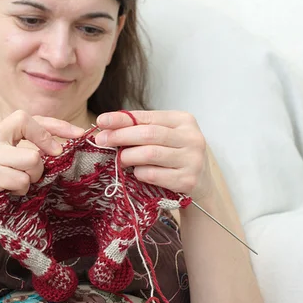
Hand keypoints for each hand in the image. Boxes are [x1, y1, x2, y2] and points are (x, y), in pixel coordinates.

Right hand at [0, 110, 84, 210]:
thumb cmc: (0, 184)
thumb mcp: (15, 160)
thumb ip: (33, 148)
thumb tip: (63, 147)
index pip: (29, 118)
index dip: (55, 124)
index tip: (78, 134)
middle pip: (28, 125)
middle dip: (44, 146)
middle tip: (51, 160)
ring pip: (32, 158)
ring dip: (33, 176)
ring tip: (19, 183)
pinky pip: (22, 180)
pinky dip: (22, 190)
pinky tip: (10, 192)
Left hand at [95, 110, 212, 199]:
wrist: (201, 185)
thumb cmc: (176, 156)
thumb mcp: (165, 137)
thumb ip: (142, 129)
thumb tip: (107, 127)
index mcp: (184, 120)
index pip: (147, 117)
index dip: (122, 119)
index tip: (101, 121)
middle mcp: (192, 138)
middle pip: (148, 134)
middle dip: (120, 136)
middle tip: (101, 140)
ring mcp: (192, 160)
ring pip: (150, 154)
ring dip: (128, 156)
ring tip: (120, 159)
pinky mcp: (188, 180)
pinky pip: (155, 175)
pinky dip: (140, 173)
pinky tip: (137, 173)